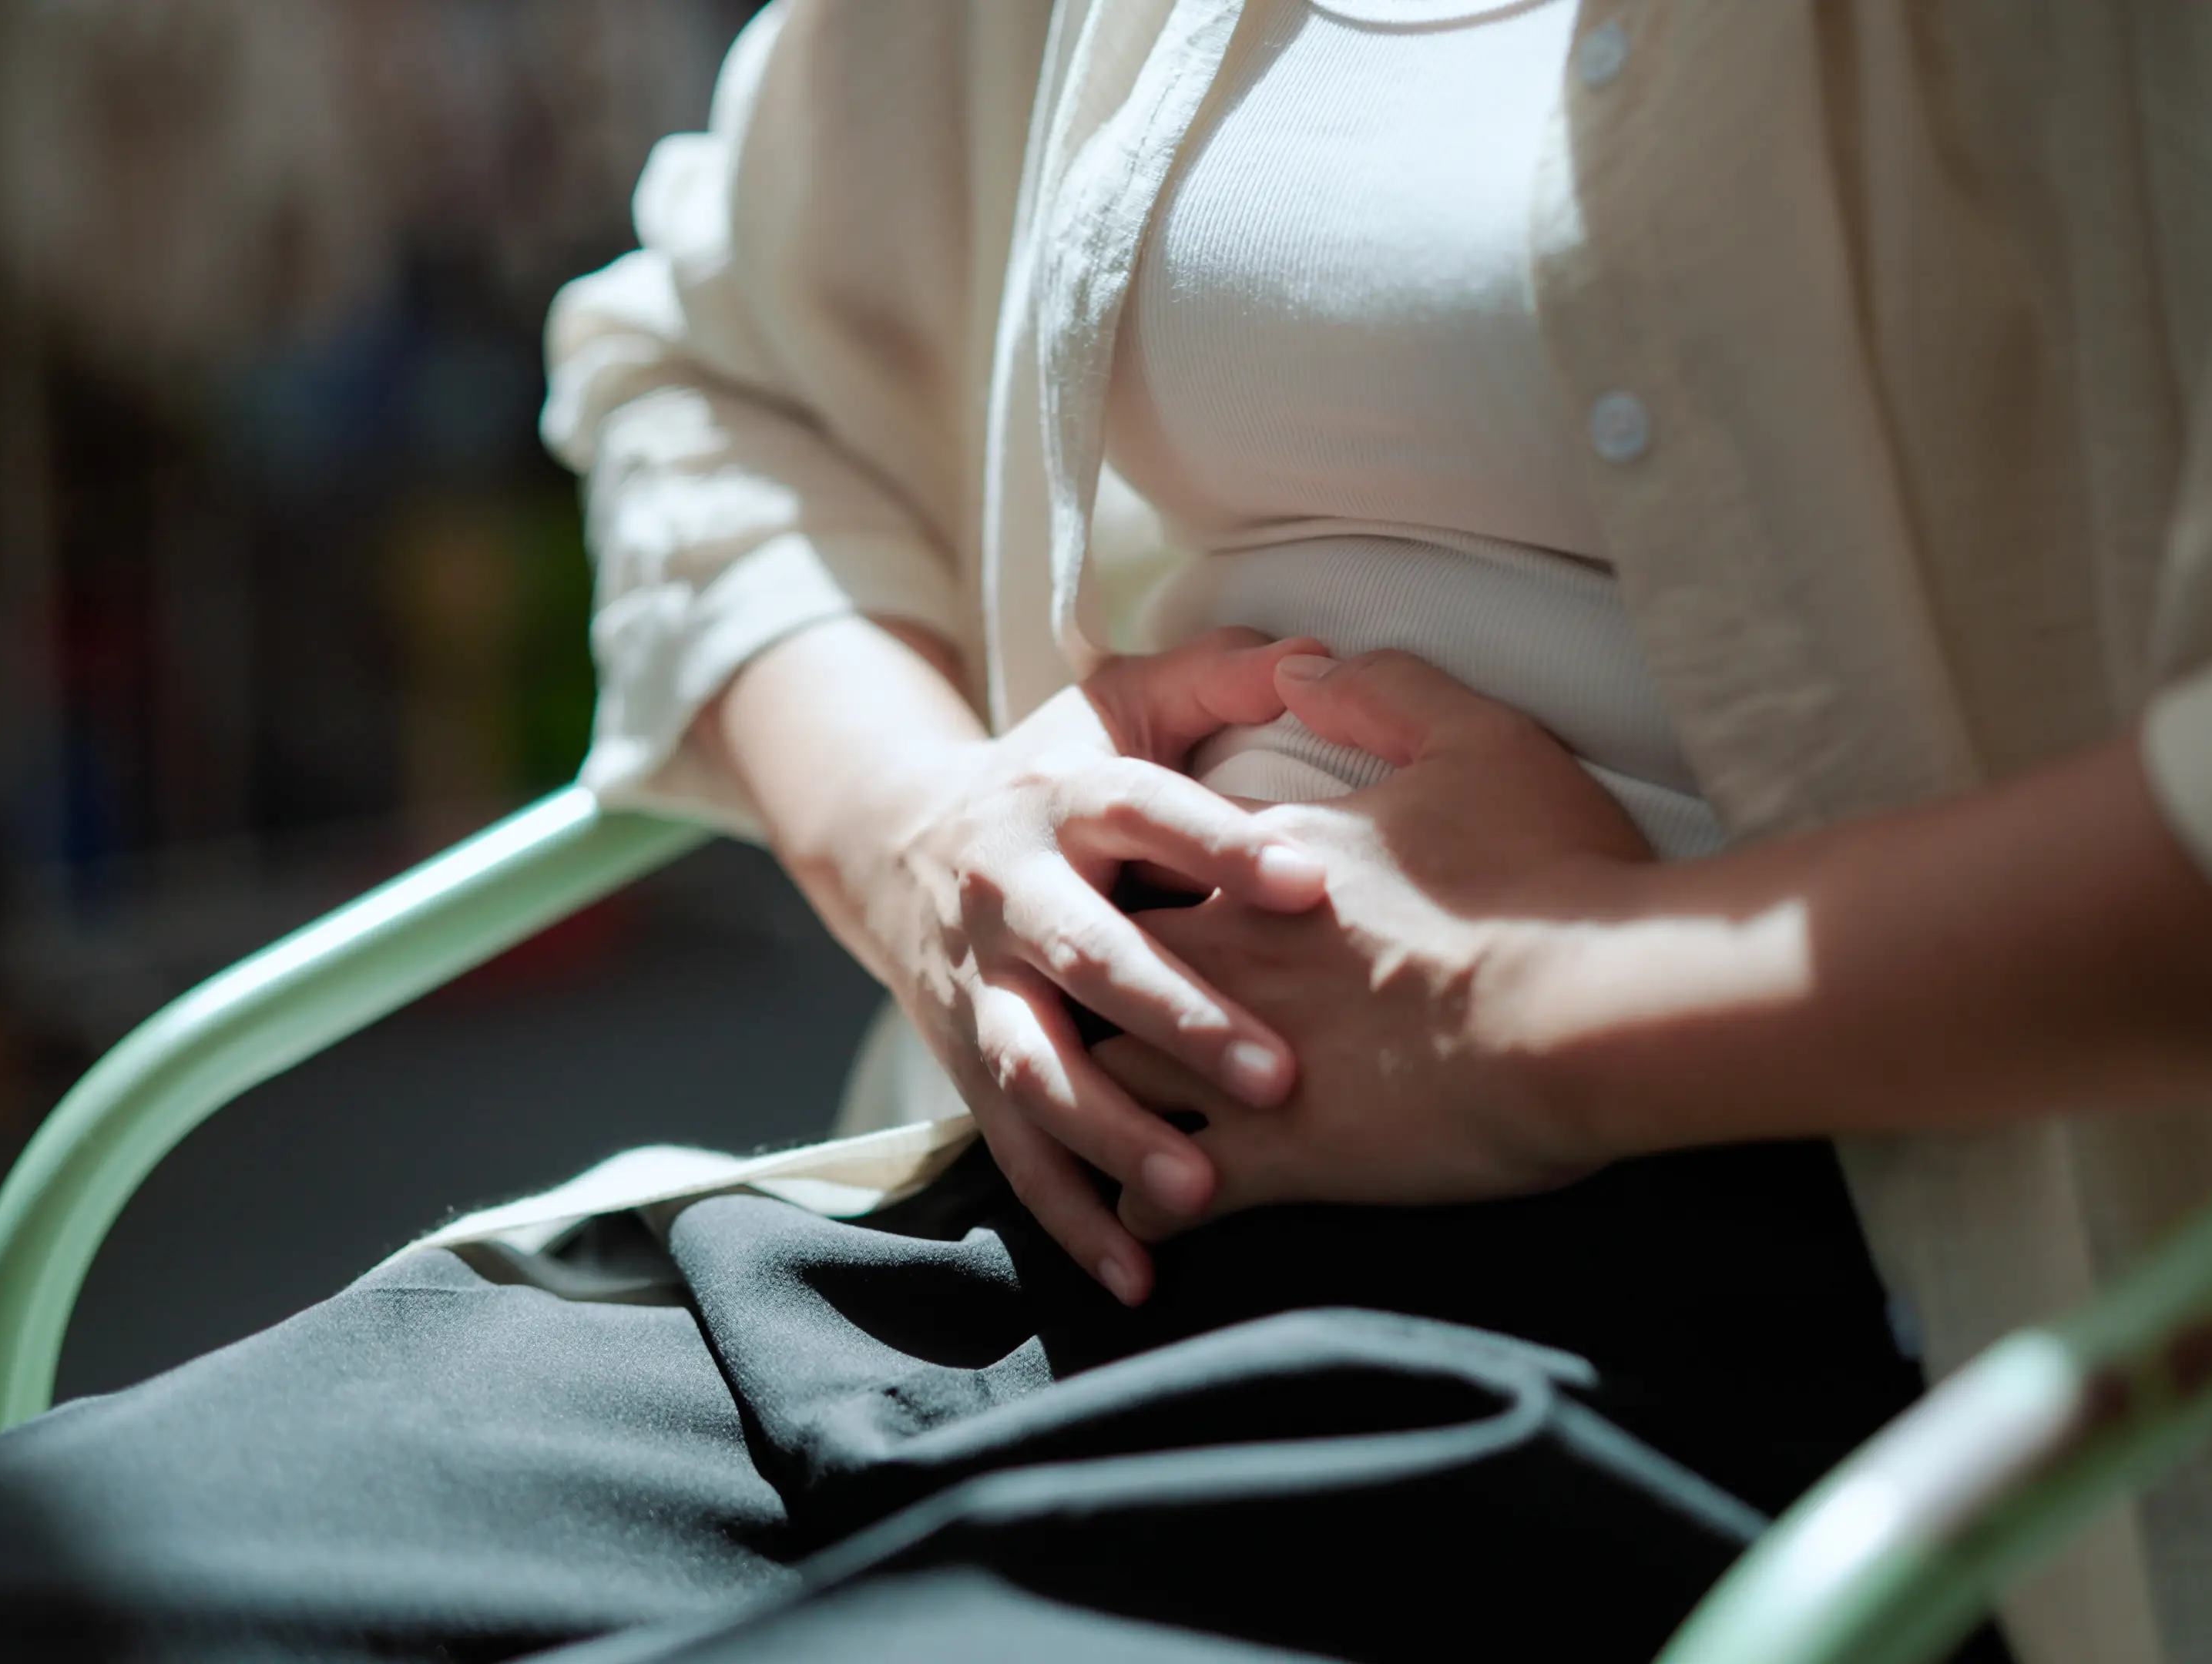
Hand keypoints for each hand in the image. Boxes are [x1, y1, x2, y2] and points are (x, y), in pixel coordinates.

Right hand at [796, 629, 1332, 1301]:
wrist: (895, 848)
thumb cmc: (1055, 773)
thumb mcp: (1119, 702)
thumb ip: (1219, 676)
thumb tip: (1317, 655)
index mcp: (1063, 794)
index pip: (1144, 811)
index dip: (1220, 842)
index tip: (1311, 879)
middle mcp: (1011, 892)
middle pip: (1089, 955)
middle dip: (1178, 1017)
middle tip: (1278, 1073)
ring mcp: (982, 988)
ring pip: (1037, 1068)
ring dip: (1113, 1133)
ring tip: (1197, 1189)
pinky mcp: (966, 1066)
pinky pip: (1015, 1151)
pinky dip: (1071, 1216)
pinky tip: (1139, 1273)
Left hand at [1094, 650, 1656, 1234]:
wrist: (1594, 1010)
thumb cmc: (1550, 875)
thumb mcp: (1481, 741)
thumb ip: (1383, 690)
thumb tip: (1299, 665)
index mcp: (1266, 861)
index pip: (1160, 854)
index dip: (1146, 872)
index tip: (1144, 889)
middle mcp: (1230, 955)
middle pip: (1107, 963)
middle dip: (1091, 985)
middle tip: (1086, 1007)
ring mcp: (1238, 1060)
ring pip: (1109, 1081)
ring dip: (1097, 1102)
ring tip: (1095, 1122)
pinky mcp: (1274, 1159)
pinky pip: (1168, 1193)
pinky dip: (1147, 1206)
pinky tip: (1147, 1218)